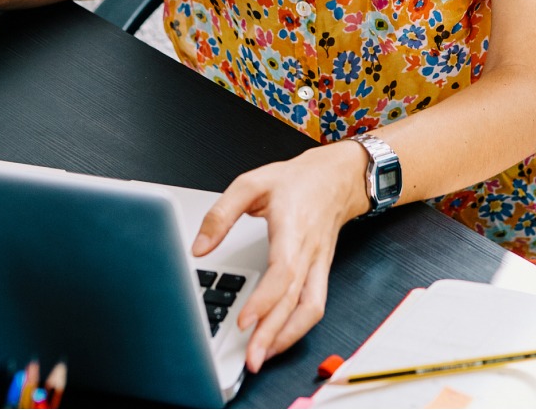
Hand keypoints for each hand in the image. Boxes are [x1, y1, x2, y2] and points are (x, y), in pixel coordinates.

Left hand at [192, 141, 369, 371]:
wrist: (336, 177)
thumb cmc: (297, 181)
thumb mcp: (250, 184)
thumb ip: (221, 215)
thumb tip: (200, 246)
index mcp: (292, 229)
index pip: (283, 272)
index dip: (265, 300)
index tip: (245, 320)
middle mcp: (309, 252)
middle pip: (295, 301)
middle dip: (273, 333)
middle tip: (250, 357)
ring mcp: (318, 265)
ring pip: (310, 310)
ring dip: (288, 337)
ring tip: (262, 355)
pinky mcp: (320, 273)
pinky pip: (313, 306)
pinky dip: (296, 328)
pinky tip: (277, 339)